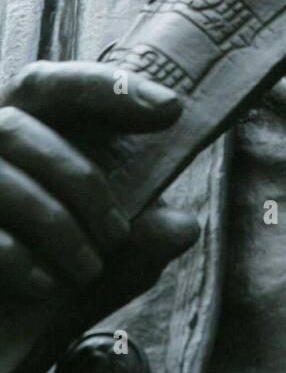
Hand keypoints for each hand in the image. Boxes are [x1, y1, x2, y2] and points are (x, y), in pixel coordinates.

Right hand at [0, 61, 198, 372]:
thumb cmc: (42, 281)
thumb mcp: (100, 264)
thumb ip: (138, 243)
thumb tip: (181, 227)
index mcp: (20, 131)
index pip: (55, 86)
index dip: (108, 89)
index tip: (171, 109)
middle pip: (18, 126)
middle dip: (80, 179)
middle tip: (119, 234)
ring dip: (55, 224)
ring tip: (89, 269)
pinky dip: (17, 257)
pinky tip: (46, 286)